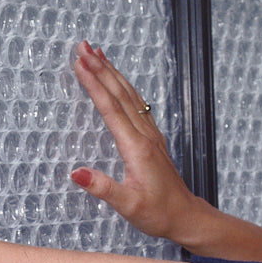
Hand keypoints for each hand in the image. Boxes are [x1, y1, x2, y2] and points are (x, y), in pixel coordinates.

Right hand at [70, 41, 203, 242]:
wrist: (186, 216)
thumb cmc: (158, 214)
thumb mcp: (128, 206)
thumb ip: (103, 188)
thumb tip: (75, 172)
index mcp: (137, 148)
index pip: (111, 109)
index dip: (94, 85)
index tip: (80, 64)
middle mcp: (145, 135)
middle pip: (120, 94)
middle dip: (100, 68)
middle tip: (83, 46)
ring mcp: (151, 134)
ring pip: (129, 95)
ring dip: (112, 72)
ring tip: (97, 53)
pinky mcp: (152, 138)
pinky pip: (136, 104)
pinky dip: (123, 86)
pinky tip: (117, 79)